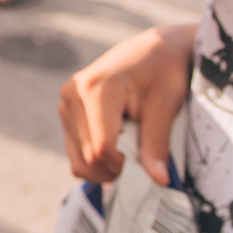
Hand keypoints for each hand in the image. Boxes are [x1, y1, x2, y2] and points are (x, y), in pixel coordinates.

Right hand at [58, 22, 192, 185]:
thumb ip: (158, 145)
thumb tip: (160, 182)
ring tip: (131, 147)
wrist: (154, 49)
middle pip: (89, 158)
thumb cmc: (164, 72)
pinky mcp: (66, 112)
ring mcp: (66, 104)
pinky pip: (76, 155)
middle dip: (119, 167)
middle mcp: (73, 95)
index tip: (150, 162)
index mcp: (96, 89)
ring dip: (107, 167)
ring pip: (79, 161)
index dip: (127, 165)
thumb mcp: (166, 106)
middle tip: (144, 155)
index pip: (102, 149)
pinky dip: (97, 160)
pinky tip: (118, 144)